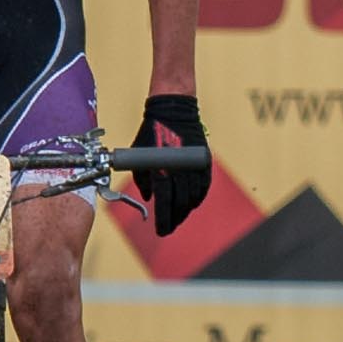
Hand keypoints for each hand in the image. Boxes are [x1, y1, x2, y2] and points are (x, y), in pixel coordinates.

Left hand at [130, 94, 210, 235]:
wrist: (172, 110)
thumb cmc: (151, 133)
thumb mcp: (139, 157)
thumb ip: (142, 180)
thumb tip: (148, 196)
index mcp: (162, 169)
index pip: (165, 203)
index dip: (164, 220)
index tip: (161, 231)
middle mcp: (179, 170)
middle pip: (180, 204)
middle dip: (174, 219)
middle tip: (169, 227)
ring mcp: (193, 166)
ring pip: (193, 197)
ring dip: (185, 211)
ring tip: (178, 217)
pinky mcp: (203, 161)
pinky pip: (203, 186)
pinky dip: (197, 198)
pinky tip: (191, 204)